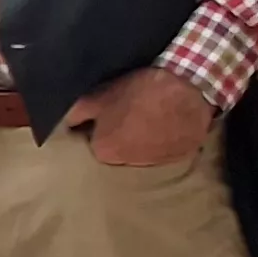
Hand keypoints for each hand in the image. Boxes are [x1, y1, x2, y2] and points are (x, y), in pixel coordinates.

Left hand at [60, 68, 217, 167]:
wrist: (191, 93)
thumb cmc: (142, 92)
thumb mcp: (102, 95)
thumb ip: (78, 112)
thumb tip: (65, 123)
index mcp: (103, 151)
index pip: (93, 139)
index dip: (100, 123)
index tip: (110, 110)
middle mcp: (126, 164)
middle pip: (117, 147)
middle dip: (121, 133)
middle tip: (131, 111)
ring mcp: (155, 163)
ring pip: (140, 150)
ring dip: (142, 137)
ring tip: (152, 114)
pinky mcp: (178, 158)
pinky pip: (164, 149)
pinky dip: (163, 138)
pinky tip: (168, 121)